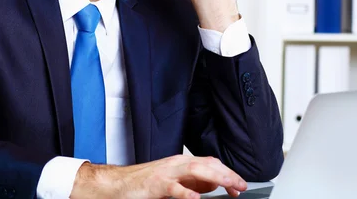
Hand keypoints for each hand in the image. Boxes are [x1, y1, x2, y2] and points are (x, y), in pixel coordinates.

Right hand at [70, 155, 247, 198]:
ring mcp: (165, 174)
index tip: (239, 186)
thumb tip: (213, 185)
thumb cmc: (140, 184)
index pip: (210, 164)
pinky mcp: (154, 185)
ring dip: (215, 178)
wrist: (114, 185)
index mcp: (180, 164)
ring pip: (194, 170)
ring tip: (229, 186)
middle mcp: (175, 165)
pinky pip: (172, 188)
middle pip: (207, 164)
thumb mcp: (171, 182)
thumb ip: (191, 183)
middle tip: (241, 186)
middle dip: (226, 174)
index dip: (227, 173)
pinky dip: (185, 193)